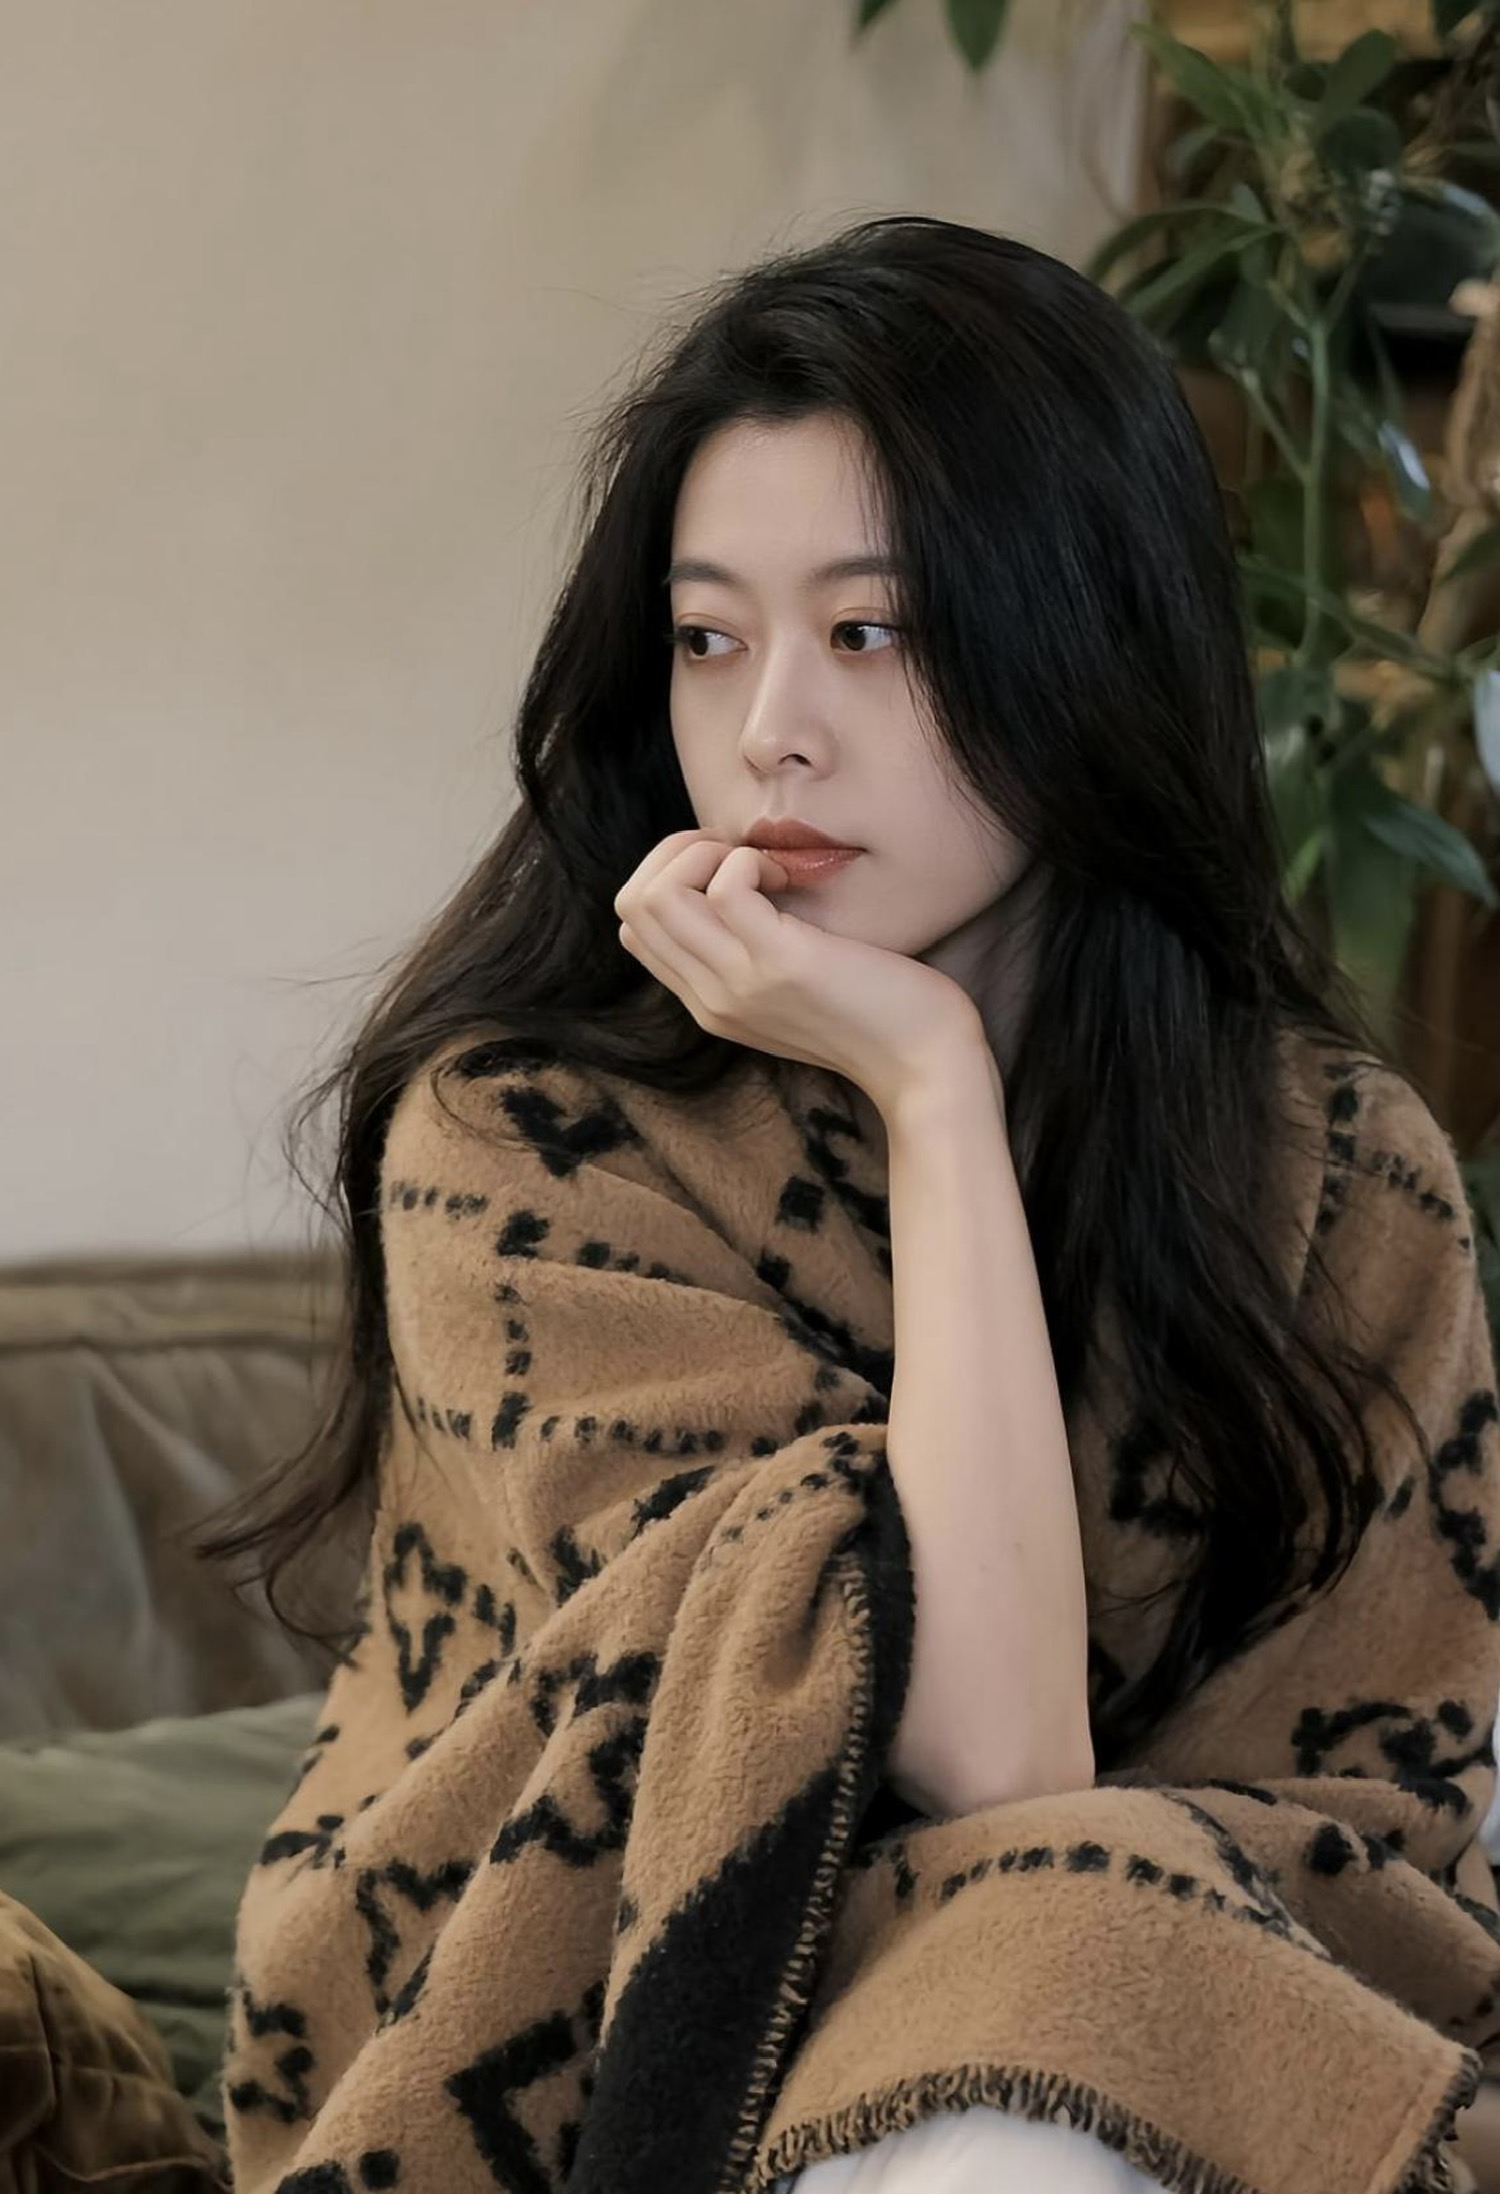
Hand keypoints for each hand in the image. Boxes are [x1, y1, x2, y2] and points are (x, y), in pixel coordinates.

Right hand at [612, 828, 984, 1119]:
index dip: (672, 875)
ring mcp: (738, 983)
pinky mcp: (779, 964)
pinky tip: (789, 872)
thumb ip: (755, 956)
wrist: (927, 1067)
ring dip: (705, 852)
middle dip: (679, 853)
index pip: (636, 926)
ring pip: (657, 894)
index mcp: (709, 1003)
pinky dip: (749, 859)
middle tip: (742, 855)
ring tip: (763, 863)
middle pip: (632, 905)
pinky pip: (725, 888)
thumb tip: (741, 884)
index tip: (732, 868)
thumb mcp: (795, 991)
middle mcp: (710, 997)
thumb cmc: (880, 1015)